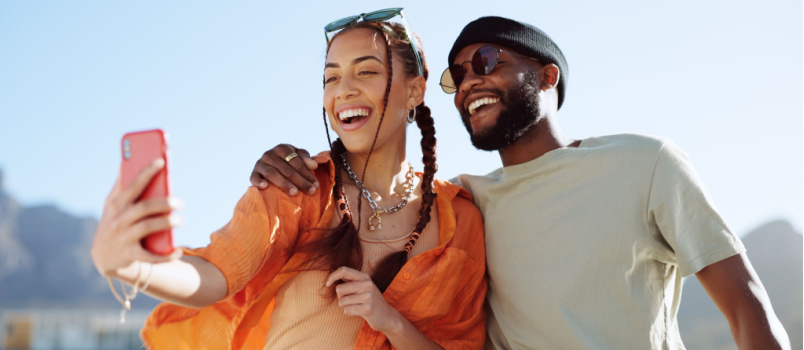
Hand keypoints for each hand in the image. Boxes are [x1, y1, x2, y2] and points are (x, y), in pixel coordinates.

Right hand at [91, 158, 183, 277]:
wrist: (102, 256)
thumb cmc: (113, 222)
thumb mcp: (112, 204)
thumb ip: (121, 185)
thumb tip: (127, 160)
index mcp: (117, 204)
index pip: (133, 185)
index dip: (147, 172)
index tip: (161, 161)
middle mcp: (119, 219)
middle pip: (144, 207)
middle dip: (165, 203)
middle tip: (180, 203)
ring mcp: (123, 237)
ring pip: (148, 227)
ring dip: (167, 223)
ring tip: (181, 220)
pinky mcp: (129, 255)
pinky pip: (149, 256)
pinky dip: (165, 255)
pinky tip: (178, 250)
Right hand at [249, 144, 326, 195]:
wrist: (271, 167)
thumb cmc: (288, 163)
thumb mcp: (298, 158)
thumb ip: (306, 159)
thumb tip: (313, 165)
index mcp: (282, 148)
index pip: (296, 161)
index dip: (307, 173)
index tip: (315, 185)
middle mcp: (269, 154)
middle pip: (286, 169)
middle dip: (300, 181)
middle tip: (310, 191)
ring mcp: (260, 164)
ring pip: (272, 173)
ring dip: (284, 184)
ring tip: (295, 193)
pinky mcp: (253, 173)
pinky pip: (254, 178)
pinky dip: (258, 182)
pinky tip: (265, 187)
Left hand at [326, 266, 401, 333]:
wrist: (387, 316)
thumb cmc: (371, 300)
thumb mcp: (364, 286)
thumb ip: (351, 280)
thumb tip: (334, 275)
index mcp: (365, 277)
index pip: (344, 270)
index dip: (332, 276)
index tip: (328, 284)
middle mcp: (367, 284)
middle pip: (339, 289)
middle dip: (340, 297)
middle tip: (350, 300)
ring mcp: (368, 296)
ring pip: (341, 302)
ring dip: (345, 306)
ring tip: (356, 306)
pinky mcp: (368, 309)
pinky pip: (347, 311)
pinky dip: (349, 312)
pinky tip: (358, 312)